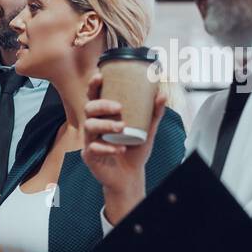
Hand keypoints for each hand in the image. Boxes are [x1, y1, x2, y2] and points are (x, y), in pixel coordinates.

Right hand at [81, 70, 167, 223]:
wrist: (130, 176)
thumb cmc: (134, 150)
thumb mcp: (147, 129)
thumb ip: (153, 113)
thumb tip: (162, 94)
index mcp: (104, 116)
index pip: (95, 97)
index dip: (94, 86)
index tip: (100, 76)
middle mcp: (94, 125)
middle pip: (88, 108)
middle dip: (101, 105)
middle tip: (118, 107)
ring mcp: (90, 140)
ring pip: (89, 126)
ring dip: (106, 125)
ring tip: (122, 128)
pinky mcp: (90, 156)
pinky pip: (93, 148)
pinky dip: (108, 147)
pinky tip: (120, 148)